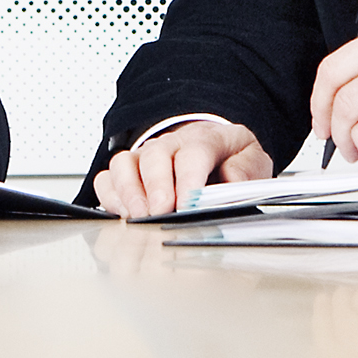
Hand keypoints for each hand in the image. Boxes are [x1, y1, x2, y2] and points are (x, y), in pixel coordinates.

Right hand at [92, 116, 272, 218]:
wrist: (212, 148)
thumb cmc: (228, 159)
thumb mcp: (251, 160)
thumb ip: (245, 172)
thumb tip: (231, 186)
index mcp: (204, 139)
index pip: (194, 153)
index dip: (189, 180)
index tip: (188, 205)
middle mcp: (169, 144)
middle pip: (154, 156)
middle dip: (156, 187)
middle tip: (161, 213)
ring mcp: (144, 157)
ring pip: (124, 164)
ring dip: (129, 193)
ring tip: (140, 218)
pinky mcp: (127, 173)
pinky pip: (106, 179)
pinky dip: (110, 198)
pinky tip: (124, 215)